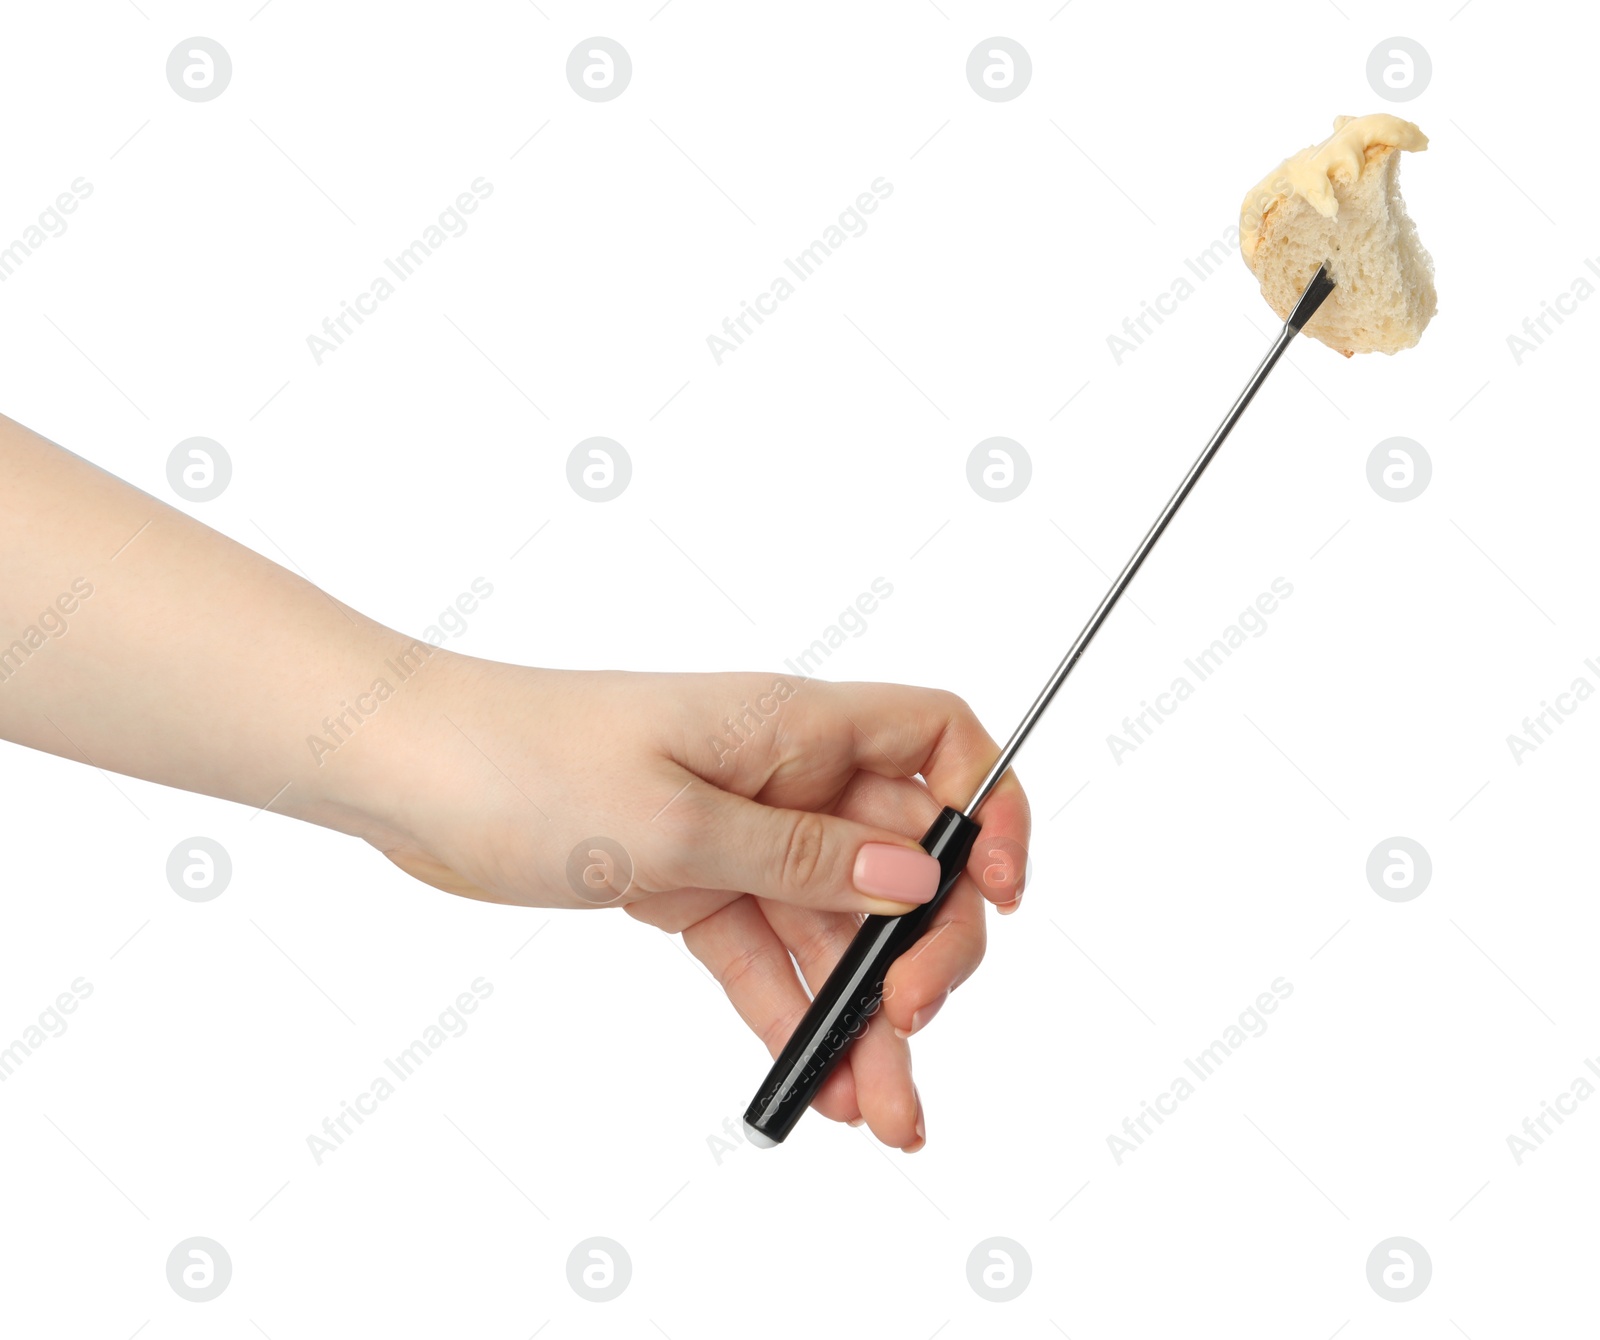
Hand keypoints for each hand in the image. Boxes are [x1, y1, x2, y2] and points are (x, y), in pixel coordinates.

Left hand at [352, 653, 1031, 1152]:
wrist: (407, 773)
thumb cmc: (523, 760)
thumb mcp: (673, 822)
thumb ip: (801, 858)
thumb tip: (917, 879)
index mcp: (793, 727)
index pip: (937, 739)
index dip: (989, 806)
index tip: (1001, 889)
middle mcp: (781, 776)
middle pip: (898, 860)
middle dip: (925, 947)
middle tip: (910, 1025)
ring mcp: (737, 834)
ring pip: (831, 928)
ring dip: (861, 1016)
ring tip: (884, 1114)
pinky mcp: (689, 884)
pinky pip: (764, 955)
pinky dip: (789, 1017)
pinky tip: (812, 1084)